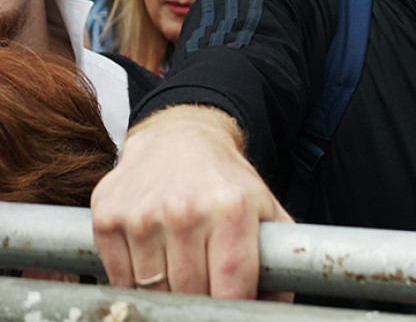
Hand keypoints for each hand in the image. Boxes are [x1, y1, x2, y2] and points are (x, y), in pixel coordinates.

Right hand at [91, 107, 292, 299]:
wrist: (176, 138)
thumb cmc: (224, 180)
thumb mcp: (263, 207)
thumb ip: (279, 255)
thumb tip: (281, 305)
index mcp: (231, 208)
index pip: (231, 286)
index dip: (232, 309)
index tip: (231, 311)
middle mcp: (186, 211)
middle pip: (191, 294)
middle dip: (201, 303)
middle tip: (206, 294)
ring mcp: (143, 216)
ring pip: (153, 292)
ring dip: (166, 296)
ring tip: (180, 278)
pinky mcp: (108, 219)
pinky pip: (119, 280)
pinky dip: (134, 286)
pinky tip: (151, 268)